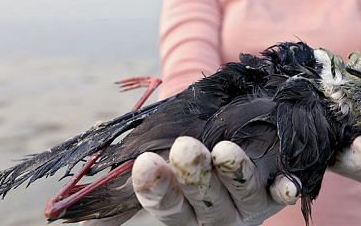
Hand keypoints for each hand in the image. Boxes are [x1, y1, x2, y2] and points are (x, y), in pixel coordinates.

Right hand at [83, 137, 300, 225]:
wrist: (244, 152)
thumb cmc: (194, 159)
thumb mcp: (164, 163)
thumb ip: (138, 171)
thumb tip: (73, 211)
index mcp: (182, 208)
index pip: (165, 205)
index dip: (156, 188)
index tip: (144, 163)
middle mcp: (215, 211)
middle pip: (203, 200)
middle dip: (194, 175)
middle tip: (187, 148)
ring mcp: (249, 203)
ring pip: (242, 193)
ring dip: (234, 173)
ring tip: (226, 150)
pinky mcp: (278, 189)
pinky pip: (283, 192)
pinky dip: (285, 189)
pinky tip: (286, 187)